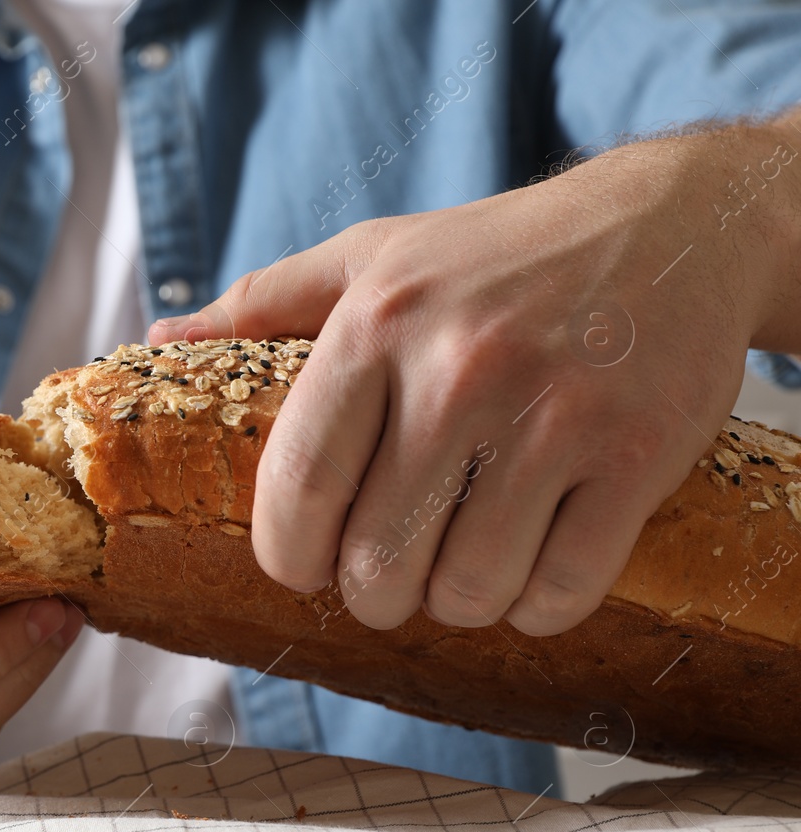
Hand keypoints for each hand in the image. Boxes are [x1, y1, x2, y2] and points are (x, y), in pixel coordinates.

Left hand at [151, 121, 800, 635]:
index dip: (289, 558)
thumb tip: (158, 341)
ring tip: (462, 565)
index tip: (305, 566)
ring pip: (468, 591)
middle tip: (391, 575)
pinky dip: (538, 606)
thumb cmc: (495, 256)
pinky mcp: (637, 456)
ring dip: (457, 603)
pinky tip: (533, 570)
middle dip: (374, 595)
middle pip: (378, 563)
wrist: (675, 224)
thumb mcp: (371, 256)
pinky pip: (560, 591)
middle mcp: (459, 370)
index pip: (298, 490)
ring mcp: (554, 416)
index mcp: (375, 326)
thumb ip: (261, 303)